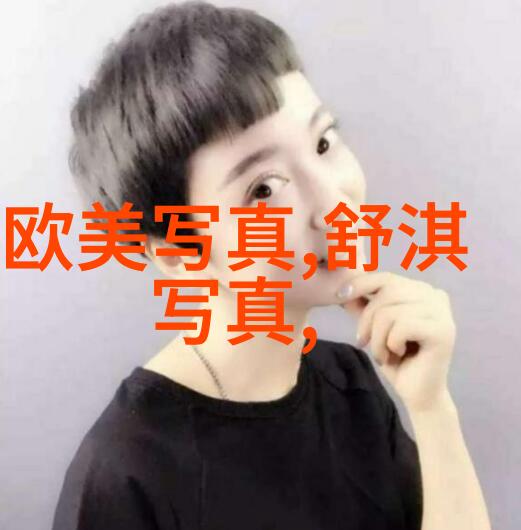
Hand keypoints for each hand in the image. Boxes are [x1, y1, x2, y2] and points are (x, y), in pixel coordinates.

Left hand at [338, 271, 456, 411]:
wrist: (417, 393)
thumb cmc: (397, 358)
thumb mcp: (374, 326)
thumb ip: (363, 304)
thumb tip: (342, 285)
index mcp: (421, 291)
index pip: (386, 277)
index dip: (360, 284)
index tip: (339, 296)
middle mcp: (435, 296)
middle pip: (387, 292)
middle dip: (367, 319)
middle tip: (363, 341)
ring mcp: (442, 313)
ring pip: (390, 312)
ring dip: (377, 338)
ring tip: (383, 353)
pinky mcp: (443, 331)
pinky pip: (400, 327)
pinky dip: (390, 344)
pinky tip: (398, 355)